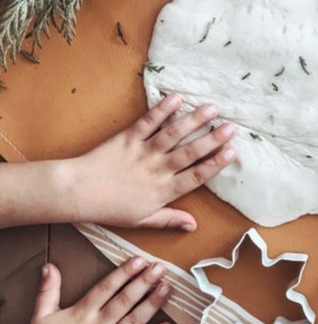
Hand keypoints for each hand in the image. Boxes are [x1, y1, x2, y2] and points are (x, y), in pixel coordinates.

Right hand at [4, 258, 172, 323]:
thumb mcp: (41, 316)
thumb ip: (48, 290)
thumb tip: (50, 265)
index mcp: (81, 313)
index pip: (106, 288)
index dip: (123, 273)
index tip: (139, 260)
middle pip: (124, 301)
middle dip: (143, 283)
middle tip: (160, 268)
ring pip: (134, 322)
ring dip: (152, 304)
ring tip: (168, 288)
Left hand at [63, 94, 235, 229]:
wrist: (78, 192)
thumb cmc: (110, 208)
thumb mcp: (142, 220)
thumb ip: (169, 219)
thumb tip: (194, 225)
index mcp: (163, 191)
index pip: (196, 177)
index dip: (215, 164)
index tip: (232, 152)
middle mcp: (157, 170)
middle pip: (190, 153)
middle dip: (213, 139)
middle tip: (231, 127)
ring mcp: (143, 152)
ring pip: (173, 135)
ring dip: (193, 121)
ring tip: (211, 108)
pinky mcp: (129, 138)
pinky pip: (148, 122)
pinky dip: (161, 110)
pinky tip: (176, 98)